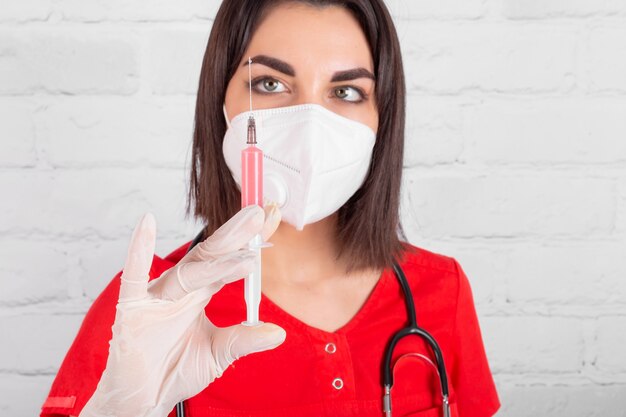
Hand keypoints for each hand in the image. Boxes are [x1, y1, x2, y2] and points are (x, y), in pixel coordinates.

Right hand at [79, 204, 284, 416]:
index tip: (272, 217)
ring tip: (245, 249)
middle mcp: (180, 288)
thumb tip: (278, 333)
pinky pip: (134, 277)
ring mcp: (156, 296)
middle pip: (211, 256)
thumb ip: (245, 339)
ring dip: (216, 259)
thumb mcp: (219, 353)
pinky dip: (138, 251)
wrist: (143, 397)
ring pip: (188, 271)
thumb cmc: (175, 369)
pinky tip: (147, 224)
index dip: (249, 241)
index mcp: (200, 292)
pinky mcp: (132, 308)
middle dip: (237, 236)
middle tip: (260, 213)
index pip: (228, 260)